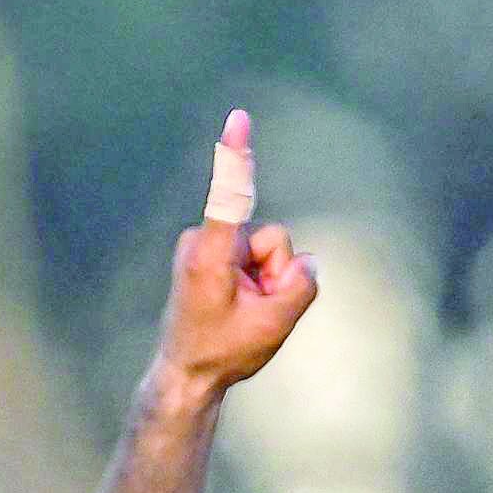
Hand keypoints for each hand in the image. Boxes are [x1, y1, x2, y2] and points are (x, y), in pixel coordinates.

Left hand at [152, 110, 319, 400]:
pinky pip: (253, 256)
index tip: (237, 119)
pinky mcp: (210, 251)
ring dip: (265, 280)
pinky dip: (255, 279)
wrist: (186, 373)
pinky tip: (237, 304)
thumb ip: (301, 287)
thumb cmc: (222, 352)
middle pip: (272, 238)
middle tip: (251, 312)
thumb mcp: (273, 327)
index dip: (237, 155)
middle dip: (275, 273)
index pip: (230, 196)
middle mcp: (203, 241)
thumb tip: (306, 263)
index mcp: (211, 254)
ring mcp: (205, 244)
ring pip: (265, 248)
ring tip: (240, 311)